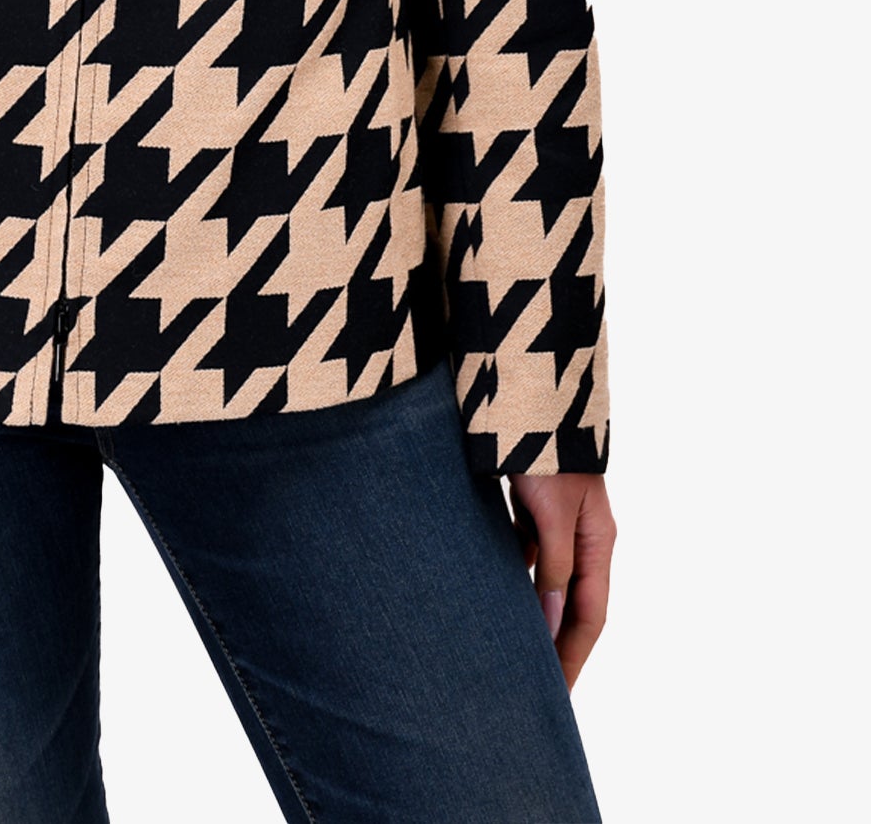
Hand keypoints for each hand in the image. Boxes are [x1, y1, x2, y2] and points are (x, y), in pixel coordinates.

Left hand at [506, 471, 614, 689]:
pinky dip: (514, 577)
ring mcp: (558, 520)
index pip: (590, 615)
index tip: (557, 695)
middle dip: (555, 645)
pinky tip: (491, 592)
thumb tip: (551, 617)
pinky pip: (527, 554)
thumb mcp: (552, 513)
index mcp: (598, 540)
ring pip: (547, 580)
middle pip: (572, 603)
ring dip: (532, 613)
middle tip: (531, 684)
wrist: (529, 392)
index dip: (574, 657)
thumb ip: (553, 565)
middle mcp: (583, 535)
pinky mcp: (534, 505)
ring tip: (509, 647)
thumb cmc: (544, 450)